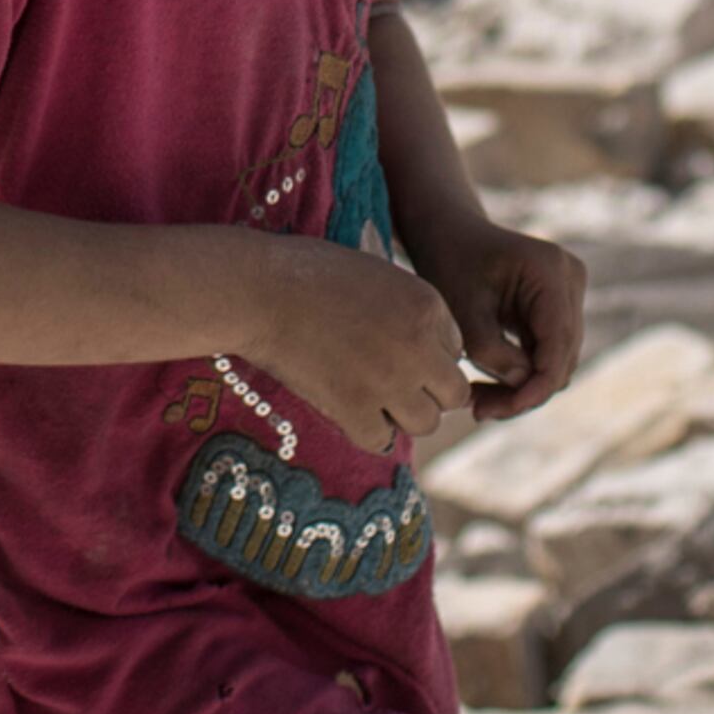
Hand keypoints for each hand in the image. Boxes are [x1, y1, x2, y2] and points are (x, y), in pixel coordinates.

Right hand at [244, 238, 473, 452]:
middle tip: (390, 383)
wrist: (257, 288)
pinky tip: (345, 410)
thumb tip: (431, 350)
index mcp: (427, 305)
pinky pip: (381, 440)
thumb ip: (409, 311)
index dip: (427, 356)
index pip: (456, 352)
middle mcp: (419, 346)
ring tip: (369, 398)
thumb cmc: (307, 273)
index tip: (394, 350)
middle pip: (453, 394)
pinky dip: (365, 431)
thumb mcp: (374, 274)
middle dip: (427, 392)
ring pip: (425, 423)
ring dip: (401, 416)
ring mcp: (389, 381)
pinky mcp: (355, 409)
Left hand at [423, 218, 587, 418]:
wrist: (446, 232)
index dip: (536, 385)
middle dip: (523, 391)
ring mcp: (568, 293)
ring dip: (521, 387)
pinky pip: (546, 353)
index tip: (501, 410)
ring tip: (477, 402)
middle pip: (561, 356)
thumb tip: (524, 386)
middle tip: (479, 411)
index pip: (558, 343)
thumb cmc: (448, 262)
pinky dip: (519, 374)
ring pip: (556, 361)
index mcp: (550, 271)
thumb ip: (491, 351)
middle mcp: (570, 280)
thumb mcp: (461, 308)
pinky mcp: (557, 308)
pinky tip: (486, 389)